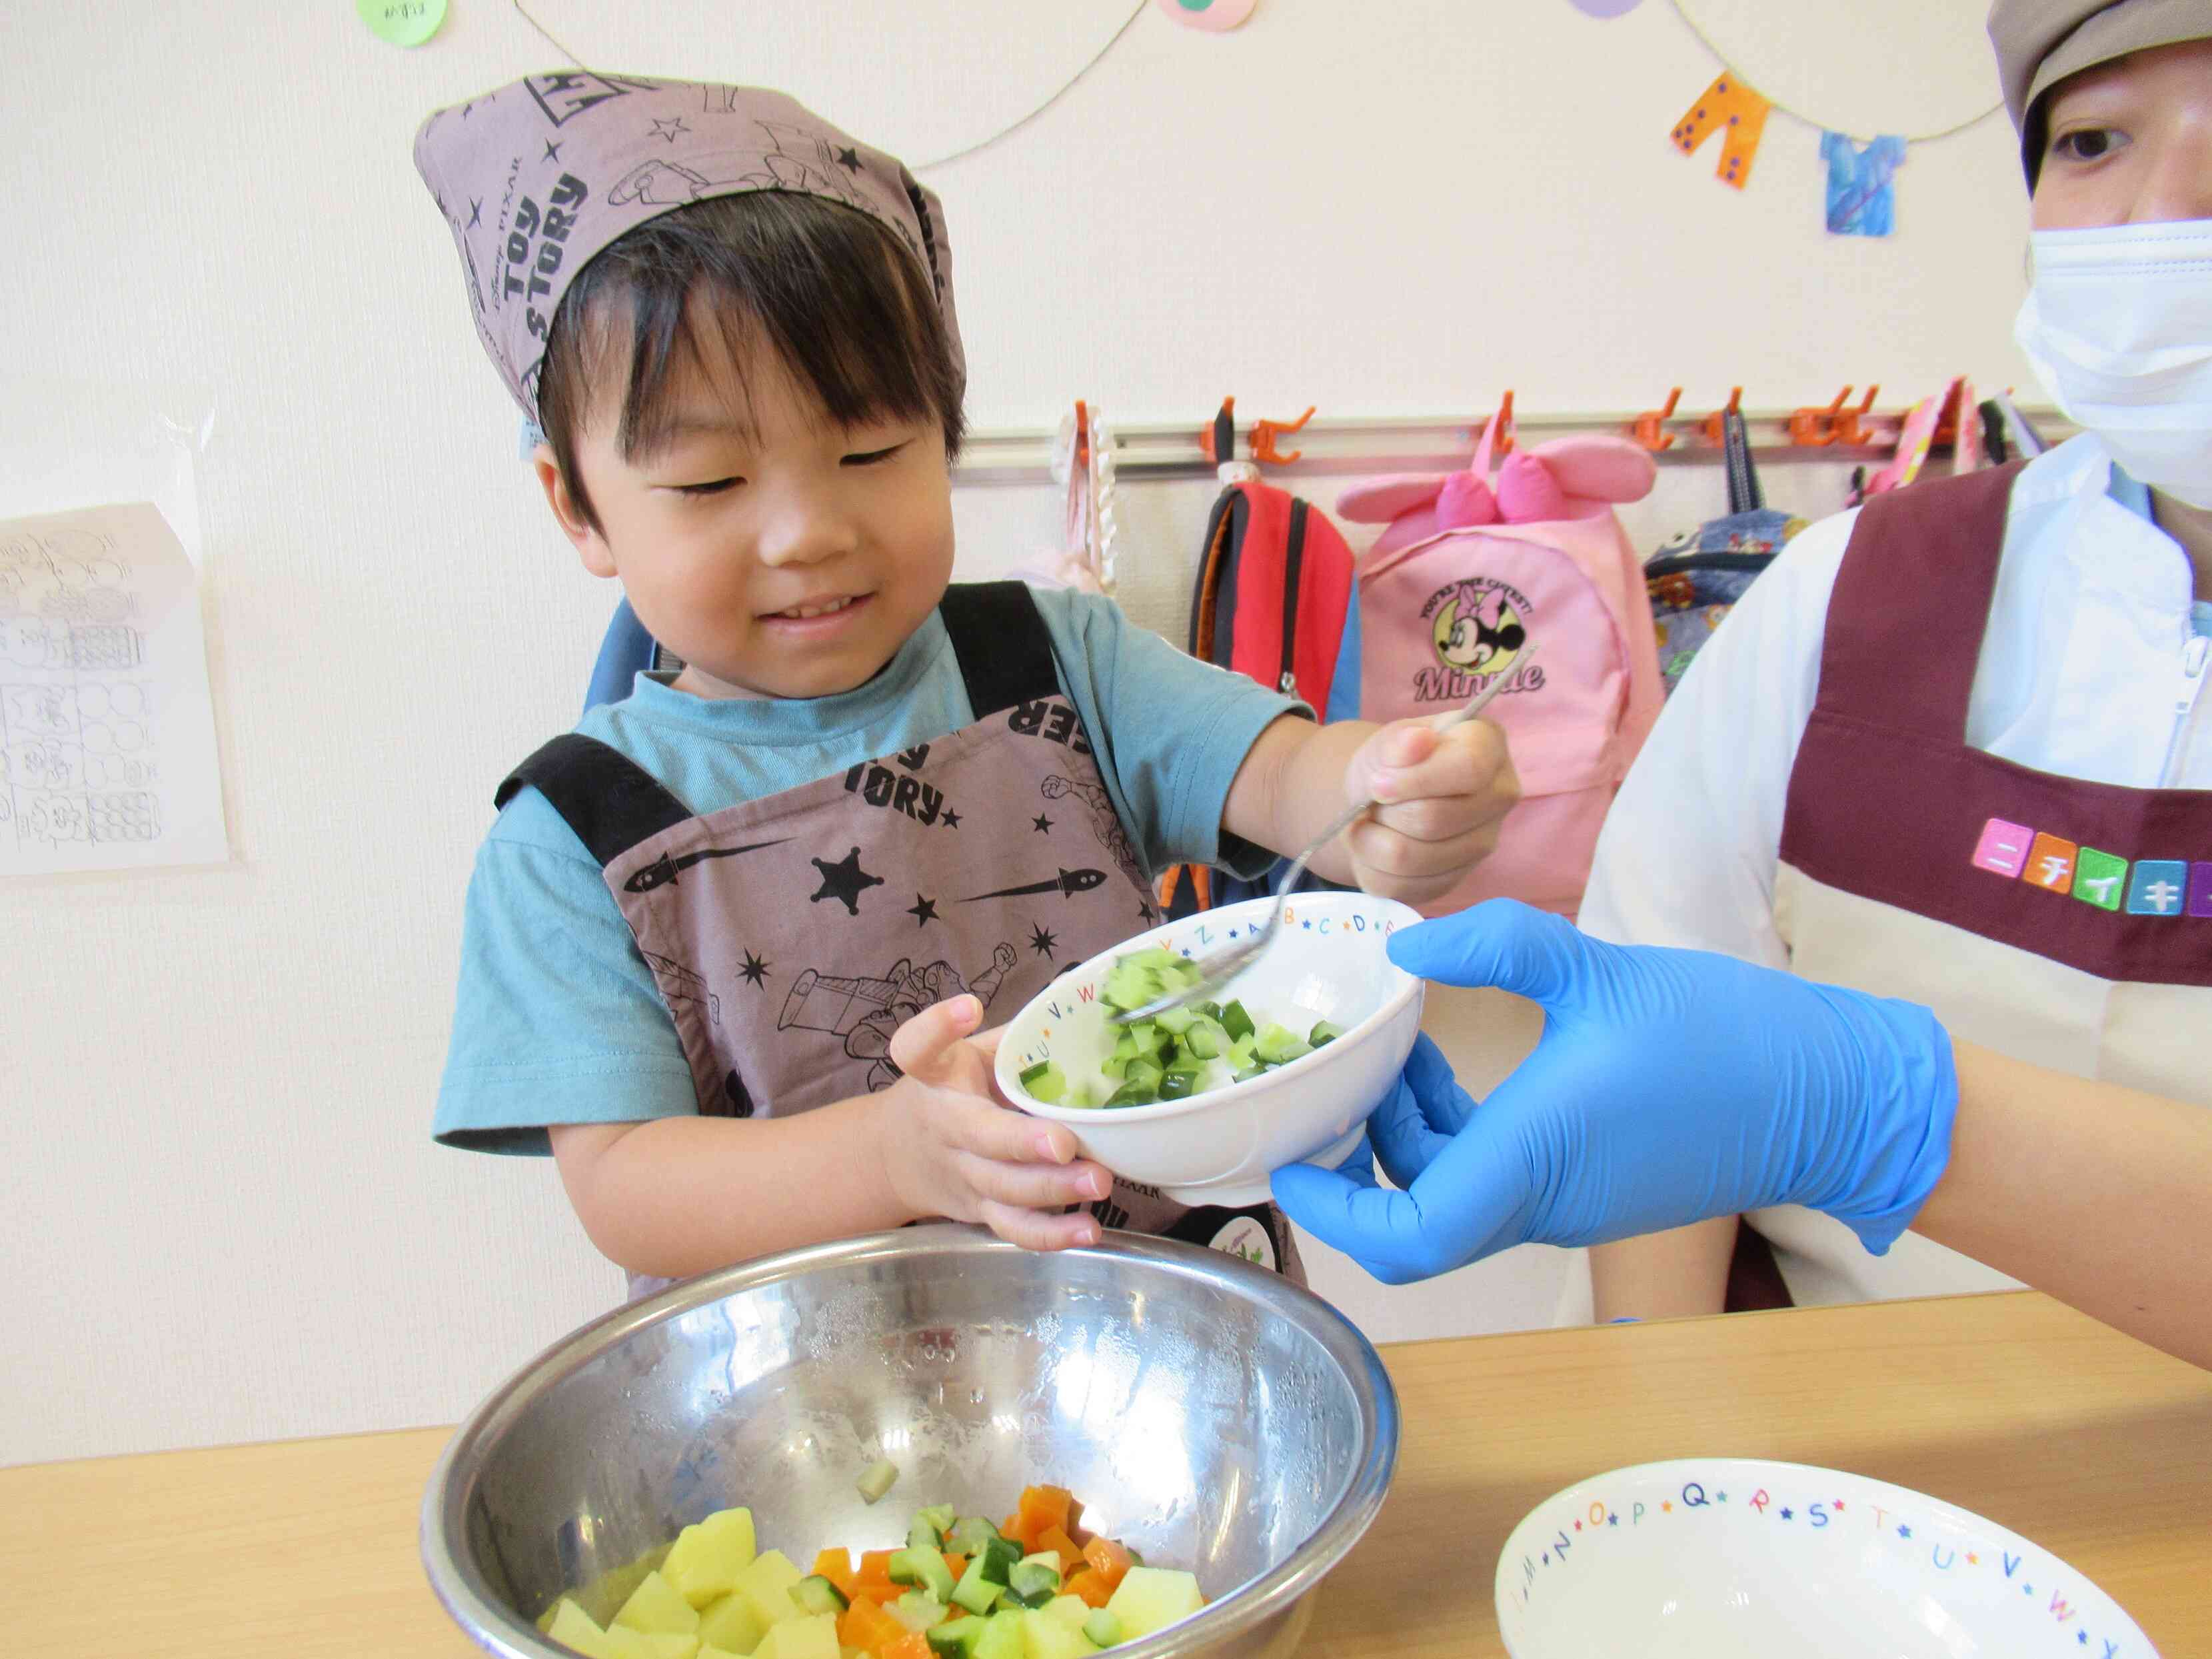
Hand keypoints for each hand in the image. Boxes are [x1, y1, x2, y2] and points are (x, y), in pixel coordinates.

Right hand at [878, 995, 1110, 1250]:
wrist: (900, 1154)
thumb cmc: (954, 1090)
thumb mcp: (971, 1054)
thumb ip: (1016, 1039)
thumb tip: (1086, 1005)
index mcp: (938, 1075)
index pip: (920, 1049)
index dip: (937, 1027)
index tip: (968, 1007)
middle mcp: (945, 1125)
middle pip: (978, 1137)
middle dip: (1022, 1142)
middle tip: (1065, 1142)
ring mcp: (962, 1173)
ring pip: (1003, 1188)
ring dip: (1052, 1189)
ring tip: (1099, 1181)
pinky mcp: (980, 1209)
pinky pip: (1013, 1227)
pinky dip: (1051, 1234)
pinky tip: (1089, 1229)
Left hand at [1270, 901, 1956, 1284]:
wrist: (1831, 1094)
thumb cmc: (1722, 1036)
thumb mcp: (1598, 969)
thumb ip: (1496, 947)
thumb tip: (1405, 945)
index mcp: (1530, 1164)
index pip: (1406, 1236)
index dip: (1333, 1214)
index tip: (1290, 1163)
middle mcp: (1539, 1202)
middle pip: (1414, 1217)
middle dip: (1359, 1158)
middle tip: (1336, 1084)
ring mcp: (1566, 1202)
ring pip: (1452, 1194)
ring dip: (1407, 1135)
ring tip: (1401, 1050)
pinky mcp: (1589, 1187)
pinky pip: (1494, 1177)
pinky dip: (1455, 1132)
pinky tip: (1454, 1066)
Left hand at [1338, 718, 1518, 906]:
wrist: (1382, 797)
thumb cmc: (1392, 761)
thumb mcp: (1387, 741)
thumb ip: (1399, 742)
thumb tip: (1418, 740)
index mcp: (1489, 747)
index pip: (1468, 769)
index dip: (1416, 780)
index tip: (1378, 782)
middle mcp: (1499, 796)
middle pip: (1436, 819)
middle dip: (1387, 812)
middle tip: (1372, 800)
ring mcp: (1483, 843)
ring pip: (1416, 858)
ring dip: (1374, 840)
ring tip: (1370, 821)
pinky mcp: (1455, 880)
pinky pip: (1403, 886)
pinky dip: (1373, 867)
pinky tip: (1374, 845)